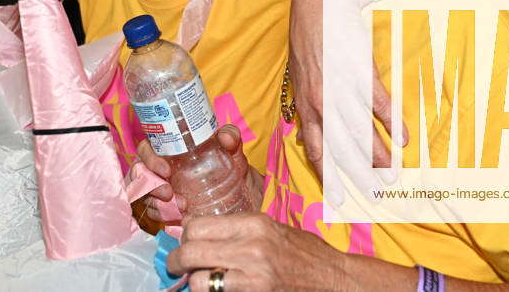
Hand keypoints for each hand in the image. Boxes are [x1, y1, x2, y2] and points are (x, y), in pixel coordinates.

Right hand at [136, 124, 262, 222]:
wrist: (242, 197)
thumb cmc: (232, 168)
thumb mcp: (233, 151)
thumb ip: (231, 136)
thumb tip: (225, 137)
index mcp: (169, 149)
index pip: (146, 148)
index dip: (149, 158)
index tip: (166, 170)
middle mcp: (160, 169)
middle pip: (138, 174)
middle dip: (150, 185)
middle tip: (168, 193)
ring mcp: (160, 190)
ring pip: (142, 196)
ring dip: (156, 203)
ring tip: (180, 207)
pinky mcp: (164, 209)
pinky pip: (150, 213)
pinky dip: (160, 216)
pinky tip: (176, 217)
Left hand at [167, 213, 350, 290]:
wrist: (333, 278)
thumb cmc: (304, 253)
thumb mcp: (271, 229)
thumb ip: (237, 229)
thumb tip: (197, 230)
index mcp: (254, 223)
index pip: (198, 226)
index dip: (185, 236)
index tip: (183, 242)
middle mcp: (251, 246)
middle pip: (191, 250)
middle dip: (176, 261)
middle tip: (175, 266)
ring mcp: (253, 274)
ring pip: (199, 280)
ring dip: (192, 283)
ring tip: (195, 282)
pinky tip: (216, 291)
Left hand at [289, 0, 406, 183]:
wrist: (319, 4)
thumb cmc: (309, 41)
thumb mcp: (298, 78)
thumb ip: (304, 108)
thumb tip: (308, 139)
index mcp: (305, 105)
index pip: (317, 149)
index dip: (329, 176)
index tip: (340, 199)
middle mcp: (321, 102)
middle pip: (341, 148)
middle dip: (358, 175)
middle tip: (375, 195)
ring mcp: (340, 88)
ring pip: (361, 131)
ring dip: (379, 156)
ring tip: (393, 175)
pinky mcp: (360, 72)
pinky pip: (377, 104)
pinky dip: (391, 123)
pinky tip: (403, 139)